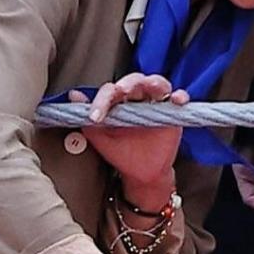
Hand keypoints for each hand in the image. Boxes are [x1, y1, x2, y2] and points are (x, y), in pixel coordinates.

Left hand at [70, 73, 185, 204]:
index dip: (102, 100)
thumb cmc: (120, 152)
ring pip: (158, 83)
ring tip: (151, 88)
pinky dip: (180, 97)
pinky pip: (179, 99)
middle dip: (128, 84)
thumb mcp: (100, 137)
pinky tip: (177, 100)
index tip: (94, 116)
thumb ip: (87, 117)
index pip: (110, 90)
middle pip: (135, 80)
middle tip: (121, 92)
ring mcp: (157, 104)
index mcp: (120, 100)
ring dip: (155, 83)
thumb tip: (74, 97)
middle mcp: (138, 98)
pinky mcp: (173, 113)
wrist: (140, 174)